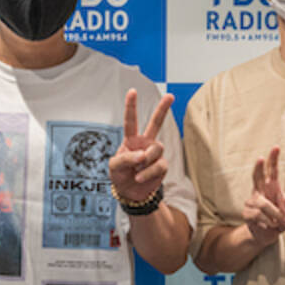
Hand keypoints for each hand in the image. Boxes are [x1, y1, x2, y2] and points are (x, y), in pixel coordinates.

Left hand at [108, 88, 172, 202]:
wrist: (130, 193)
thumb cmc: (120, 176)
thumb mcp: (114, 166)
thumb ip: (125, 158)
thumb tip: (142, 155)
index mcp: (131, 140)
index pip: (131, 121)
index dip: (131, 106)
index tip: (132, 91)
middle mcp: (145, 143)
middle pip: (156, 123)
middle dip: (163, 109)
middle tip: (170, 95)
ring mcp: (155, 154)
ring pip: (156, 149)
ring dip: (145, 161)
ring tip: (136, 171)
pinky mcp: (162, 165)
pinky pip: (158, 165)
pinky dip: (148, 172)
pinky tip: (140, 177)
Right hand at [243, 146, 284, 245]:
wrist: (266, 236)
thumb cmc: (280, 222)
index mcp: (271, 188)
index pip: (272, 171)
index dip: (273, 159)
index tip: (276, 147)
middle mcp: (260, 192)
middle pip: (257, 177)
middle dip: (259, 167)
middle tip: (260, 158)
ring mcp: (252, 202)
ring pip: (263, 204)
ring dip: (275, 215)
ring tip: (282, 223)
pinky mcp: (247, 213)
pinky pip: (259, 216)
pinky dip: (269, 223)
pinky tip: (270, 226)